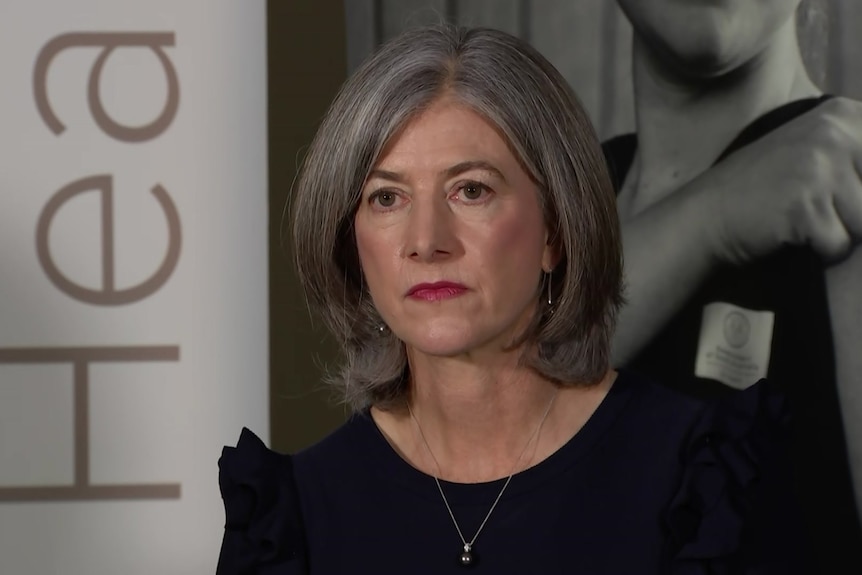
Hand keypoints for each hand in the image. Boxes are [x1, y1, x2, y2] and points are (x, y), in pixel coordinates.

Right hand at [699, 97, 861, 265]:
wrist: (706, 216)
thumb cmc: (763, 192)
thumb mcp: (816, 155)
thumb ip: (860, 158)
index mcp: (845, 115)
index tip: (848, 197)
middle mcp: (836, 132)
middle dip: (857, 215)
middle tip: (820, 212)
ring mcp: (820, 166)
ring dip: (840, 234)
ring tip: (805, 222)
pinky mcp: (806, 204)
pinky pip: (839, 245)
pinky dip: (819, 252)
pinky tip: (791, 235)